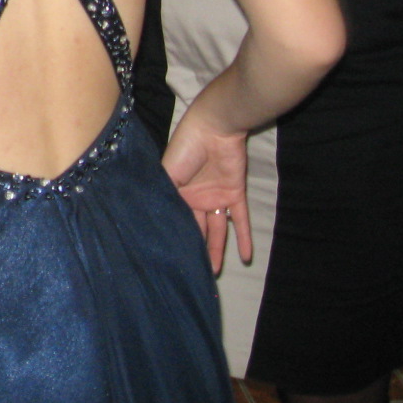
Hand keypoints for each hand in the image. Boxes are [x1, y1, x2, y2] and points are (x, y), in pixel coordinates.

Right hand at [161, 107, 251, 273]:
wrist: (213, 129)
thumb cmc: (185, 149)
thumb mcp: (167, 174)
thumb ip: (166, 198)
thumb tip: (157, 226)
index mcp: (176, 192)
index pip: (176, 220)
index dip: (175, 238)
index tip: (171, 259)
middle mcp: (195, 198)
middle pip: (196, 228)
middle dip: (194, 249)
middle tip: (193, 273)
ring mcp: (215, 197)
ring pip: (217, 229)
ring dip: (216, 249)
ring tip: (215, 272)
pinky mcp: (235, 194)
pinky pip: (240, 220)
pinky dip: (243, 237)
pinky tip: (245, 256)